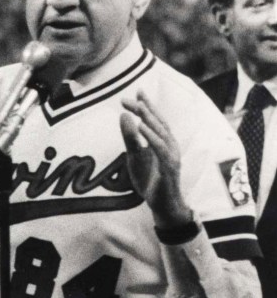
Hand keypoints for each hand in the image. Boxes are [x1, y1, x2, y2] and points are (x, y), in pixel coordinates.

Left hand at [120, 90, 191, 227]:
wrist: (161, 206)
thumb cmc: (150, 180)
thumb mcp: (134, 156)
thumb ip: (129, 137)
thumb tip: (124, 116)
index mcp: (164, 142)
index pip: (156, 120)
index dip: (148, 105)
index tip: (137, 91)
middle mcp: (171, 146)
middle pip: (159, 123)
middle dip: (145, 109)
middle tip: (129, 98)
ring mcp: (172, 157)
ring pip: (162, 134)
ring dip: (150, 119)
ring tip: (138, 108)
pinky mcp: (170, 168)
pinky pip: (161, 150)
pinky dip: (152, 137)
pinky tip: (141, 128)